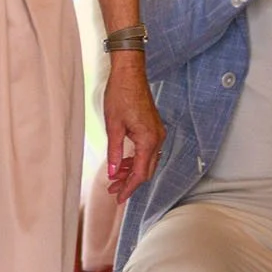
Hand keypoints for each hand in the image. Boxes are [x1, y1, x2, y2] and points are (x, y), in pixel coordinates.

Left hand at [102, 59, 163, 202]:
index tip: (118, 198)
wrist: (129, 73)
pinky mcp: (153, 127)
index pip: (140, 173)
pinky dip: (136, 159)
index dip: (129, 188)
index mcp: (149, 140)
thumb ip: (115, 152)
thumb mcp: (113, 126)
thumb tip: (114, 172)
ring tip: (115, 177)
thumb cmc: (121, 95)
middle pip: (146, 170)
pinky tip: (123, 162)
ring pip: (147, 161)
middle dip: (130, 182)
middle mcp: (157, 139)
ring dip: (132, 170)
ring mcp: (157, 132)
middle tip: (113, 190)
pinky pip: (147, 150)